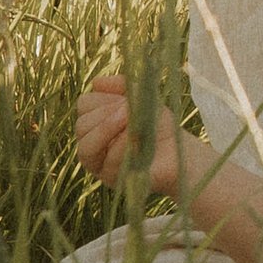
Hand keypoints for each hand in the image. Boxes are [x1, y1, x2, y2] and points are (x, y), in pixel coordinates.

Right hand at [74, 73, 175, 195]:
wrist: (180, 152)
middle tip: (128, 110)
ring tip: (129, 120)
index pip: (83, 106)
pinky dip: (122, 147)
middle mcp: (93, 144)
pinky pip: (108, 163)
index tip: (124, 99)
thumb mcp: (144, 99)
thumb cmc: (159, 125)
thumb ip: (122, 86)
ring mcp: (100, 165)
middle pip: (81, 127)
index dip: (101, 99)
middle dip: (105, 114)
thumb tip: (96, 82)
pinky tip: (136, 139)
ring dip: (108, 129)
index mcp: (96, 122)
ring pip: (87, 147)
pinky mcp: (113, 180)